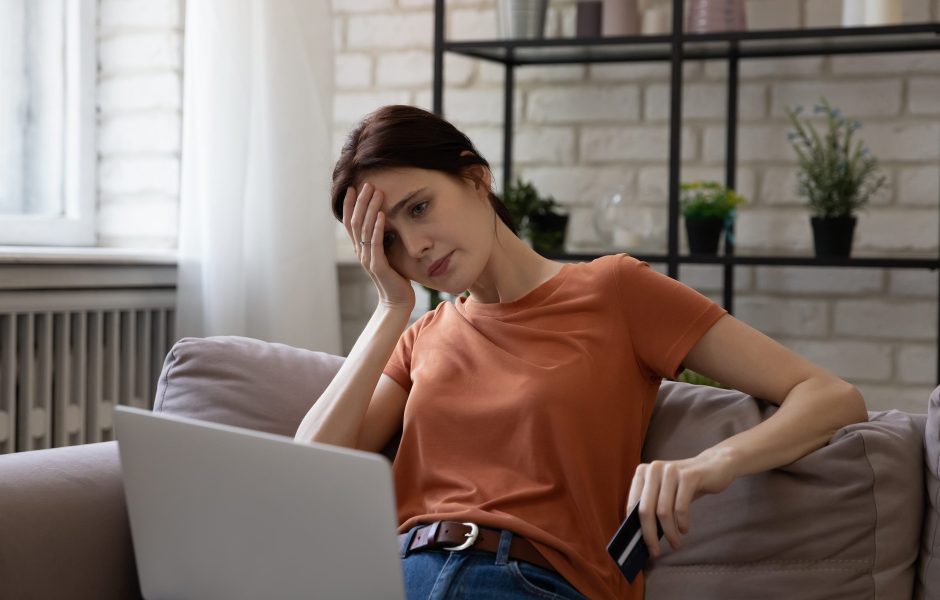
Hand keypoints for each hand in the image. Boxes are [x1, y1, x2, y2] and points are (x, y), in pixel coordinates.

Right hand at [344, 182, 415, 310]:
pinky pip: (376, 243)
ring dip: (370, 209)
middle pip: (356, 222)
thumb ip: (382, 240)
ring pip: (365, 229)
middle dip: (360, 202)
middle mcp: (361, 252)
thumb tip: (385, 220)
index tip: (352, 188)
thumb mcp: (386, 254)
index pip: (351, 223)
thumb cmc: (395, 277)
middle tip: (366, 184)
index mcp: (361, 249)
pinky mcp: (378, 265)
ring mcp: (368, 258)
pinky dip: (378, 227)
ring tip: (376, 193)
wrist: (397, 300)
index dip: (349, 205)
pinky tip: (382, 214)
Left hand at [626, 448, 736, 558]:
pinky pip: (681, 507)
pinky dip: (682, 523)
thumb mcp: (666, 493)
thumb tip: (642, 536)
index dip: (635, 528)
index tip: (640, 546)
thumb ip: (652, 507)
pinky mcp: (689, 476)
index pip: (632, 505)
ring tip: (675, 543)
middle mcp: (654, 469)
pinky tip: (684, 529)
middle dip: (649, 535)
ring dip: (669, 533)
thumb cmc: (685, 485)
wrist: (714, 466)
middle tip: (656, 552)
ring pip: (664, 511)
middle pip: (646, 510)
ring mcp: (671, 471)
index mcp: (643, 472)